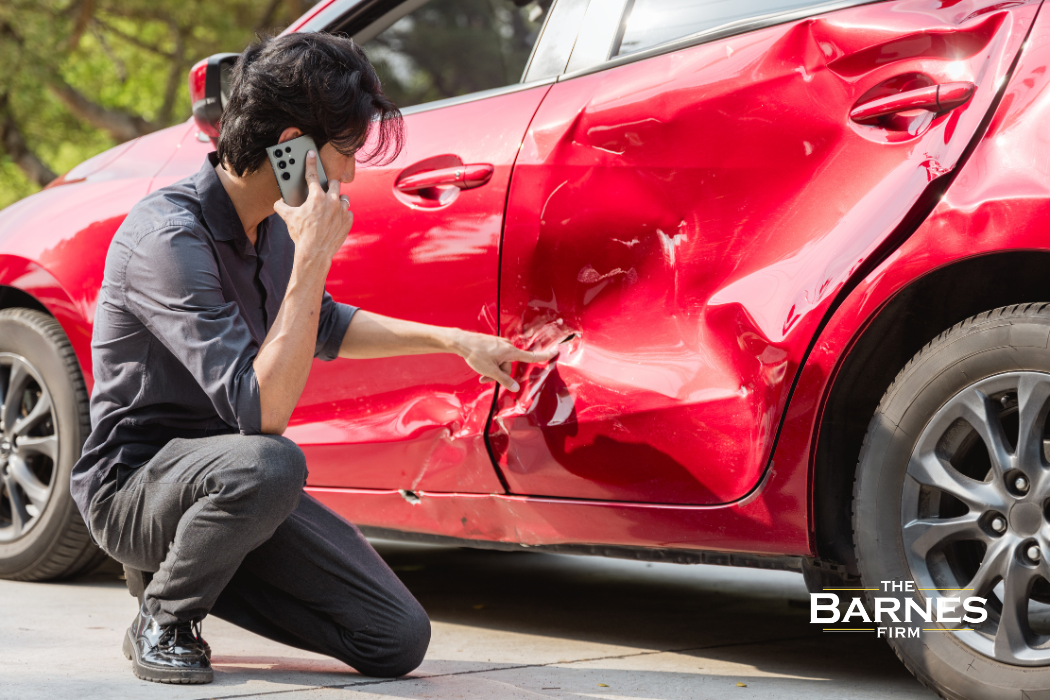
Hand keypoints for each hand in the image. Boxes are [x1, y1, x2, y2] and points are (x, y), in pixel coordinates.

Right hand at [273, 150, 352, 266]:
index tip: (311, 154)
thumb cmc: (301, 234)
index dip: (310, 162)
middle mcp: (332, 201)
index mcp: (316, 197)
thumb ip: (281, 206)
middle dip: (330, 184)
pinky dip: (342, 215)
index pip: (312, 174)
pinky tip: (336, 220)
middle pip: (334, 184)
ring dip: (338, 200)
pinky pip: (348, 213)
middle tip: (325, 190)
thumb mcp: (288, 218)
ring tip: (331, 207)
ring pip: (344, 198)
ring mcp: (342, 211)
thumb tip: (278, 203)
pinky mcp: (349, 221)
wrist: (315, 252)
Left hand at [456, 332, 557, 391]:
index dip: (544, 356)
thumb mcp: (491, 371)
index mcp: (510, 351)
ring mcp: (500, 344)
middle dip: (500, 374)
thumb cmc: (476, 355)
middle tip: (486, 378)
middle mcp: (507, 346)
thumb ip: (504, 380)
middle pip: (509, 366)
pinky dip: (490, 364)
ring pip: (501, 363)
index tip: (556, 351)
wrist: (462, 342)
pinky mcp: (493, 344)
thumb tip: (516, 388)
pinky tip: (481, 365)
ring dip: (494, 370)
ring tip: (481, 374)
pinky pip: (496, 357)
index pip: (531, 356)